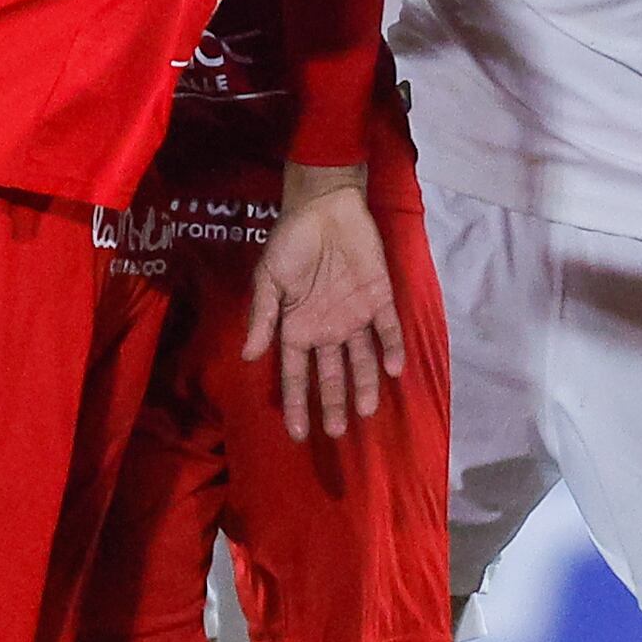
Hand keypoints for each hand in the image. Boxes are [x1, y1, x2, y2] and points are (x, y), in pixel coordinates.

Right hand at [245, 165, 400, 439]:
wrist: (324, 206)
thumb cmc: (291, 242)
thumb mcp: (268, 279)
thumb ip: (263, 317)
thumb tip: (248, 356)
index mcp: (298, 328)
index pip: (296, 375)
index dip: (297, 404)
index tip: (298, 434)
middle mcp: (327, 329)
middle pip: (331, 374)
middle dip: (333, 403)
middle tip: (336, 432)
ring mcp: (355, 315)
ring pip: (362, 359)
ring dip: (365, 384)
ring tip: (366, 411)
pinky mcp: (379, 298)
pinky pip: (388, 328)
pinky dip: (391, 347)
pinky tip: (393, 369)